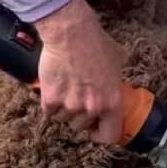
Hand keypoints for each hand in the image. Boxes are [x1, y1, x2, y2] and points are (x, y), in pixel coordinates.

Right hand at [35, 0, 124, 143]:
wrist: (71, 32)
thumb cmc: (95, 43)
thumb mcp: (117, 63)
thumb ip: (115, 83)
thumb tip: (112, 87)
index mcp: (112, 102)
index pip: (109, 135)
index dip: (100, 134)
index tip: (94, 129)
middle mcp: (92, 108)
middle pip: (81, 126)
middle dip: (78, 115)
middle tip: (76, 97)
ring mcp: (70, 105)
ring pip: (63, 119)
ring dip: (63, 108)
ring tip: (64, 88)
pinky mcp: (51, 99)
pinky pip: (49, 110)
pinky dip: (49, 102)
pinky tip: (54, 86)